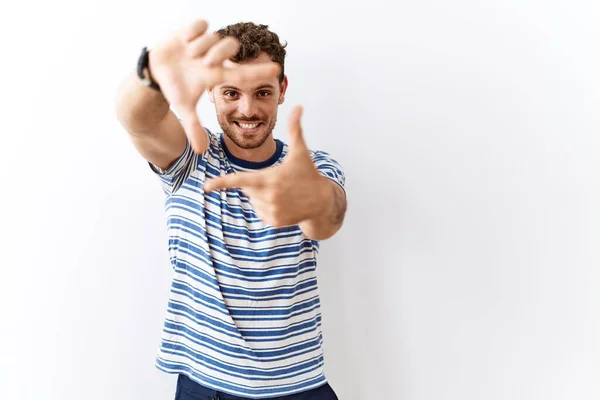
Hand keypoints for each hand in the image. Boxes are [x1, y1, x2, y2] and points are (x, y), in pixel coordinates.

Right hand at [148, 19, 278, 152]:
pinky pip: (200, 25)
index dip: (258, 72)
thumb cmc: (174, 88)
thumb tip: (201, 152)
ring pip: (214, 37)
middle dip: (219, 54)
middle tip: (204, 63)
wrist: (154, 72)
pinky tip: (185, 42)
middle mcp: (214, 58)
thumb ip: (194, 128)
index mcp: (216, 75)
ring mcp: (204, 43)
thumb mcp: (183, 108)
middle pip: (231, 47)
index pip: (242, 73)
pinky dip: (192, 33)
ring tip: (188, 55)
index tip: (276, 71)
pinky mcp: (191, 31)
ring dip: (201, 47)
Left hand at [204, 106, 328, 226]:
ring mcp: (272, 210)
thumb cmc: (308, 174)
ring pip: (253, 201)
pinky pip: (260, 212)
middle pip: (246, 188)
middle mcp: (268, 196)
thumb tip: (298, 106)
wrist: (322, 201)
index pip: (240, 180)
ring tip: (281, 192)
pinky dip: (267, 207)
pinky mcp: (275, 221)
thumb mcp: (301, 152)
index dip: (221, 183)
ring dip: (261, 195)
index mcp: (270, 178)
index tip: (206, 186)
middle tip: (276, 180)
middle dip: (256, 182)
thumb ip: (295, 129)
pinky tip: (282, 203)